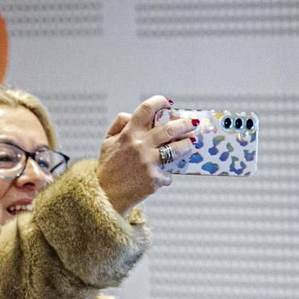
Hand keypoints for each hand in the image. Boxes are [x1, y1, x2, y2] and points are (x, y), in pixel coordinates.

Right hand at [96, 95, 197, 214]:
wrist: (106, 196)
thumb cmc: (108, 168)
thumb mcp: (107, 142)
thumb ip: (119, 125)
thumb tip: (133, 114)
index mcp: (128, 134)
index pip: (146, 110)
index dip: (159, 102)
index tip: (167, 103)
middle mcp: (140, 146)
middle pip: (169, 129)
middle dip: (185, 124)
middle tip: (192, 123)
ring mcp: (148, 163)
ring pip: (177, 149)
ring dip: (187, 145)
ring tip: (191, 143)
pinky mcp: (154, 179)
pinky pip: (168, 173)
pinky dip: (167, 174)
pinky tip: (163, 175)